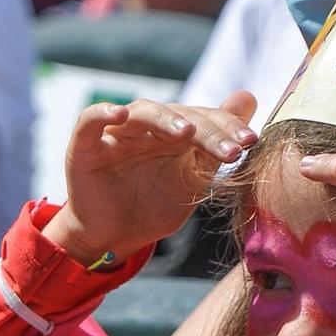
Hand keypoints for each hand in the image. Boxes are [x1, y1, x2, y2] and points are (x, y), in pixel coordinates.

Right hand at [46, 92, 256, 266]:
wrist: (115, 238)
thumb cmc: (154, 206)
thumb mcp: (193, 179)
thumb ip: (217, 144)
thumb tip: (250, 97)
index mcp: (174, 132)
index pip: (204, 119)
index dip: (228, 127)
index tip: (251, 143)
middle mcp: (147, 127)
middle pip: (179, 115)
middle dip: (208, 130)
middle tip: (232, 148)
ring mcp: (117, 133)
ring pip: (143, 112)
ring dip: (166, 119)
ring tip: (187, 133)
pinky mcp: (85, 146)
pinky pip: (90, 120)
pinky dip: (102, 113)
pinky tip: (120, 114)